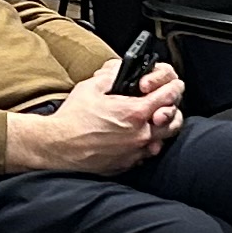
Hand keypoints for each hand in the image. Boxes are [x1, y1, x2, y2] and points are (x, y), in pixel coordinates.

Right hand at [13, 65, 182, 173]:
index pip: (168, 97)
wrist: (58, 146)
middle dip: (172, 110)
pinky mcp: (127, 164)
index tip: (173, 84)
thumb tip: (122, 68)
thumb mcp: (91, 87)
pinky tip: (134, 137)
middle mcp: (140, 134)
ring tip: (151, 121)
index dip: (173, 87)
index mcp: (135, 113)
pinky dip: (145, 144)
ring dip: (160, 128)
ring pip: (162, 140)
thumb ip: (113, 74)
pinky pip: (146, 153)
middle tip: (164, 104)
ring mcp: (135, 152)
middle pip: (173, 122)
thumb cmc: (72, 118)